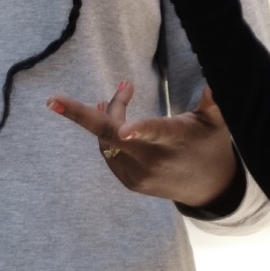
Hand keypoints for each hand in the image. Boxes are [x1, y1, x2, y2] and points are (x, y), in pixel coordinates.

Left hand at [47, 80, 240, 207]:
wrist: (209, 189)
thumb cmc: (211, 145)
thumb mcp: (217, 122)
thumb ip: (213, 101)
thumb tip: (215, 81)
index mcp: (174, 139)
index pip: (156, 131)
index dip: (139, 129)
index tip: (123, 129)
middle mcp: (152, 160)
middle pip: (110, 135)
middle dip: (80, 117)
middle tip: (52, 100)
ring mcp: (138, 174)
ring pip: (107, 140)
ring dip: (107, 115)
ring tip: (123, 93)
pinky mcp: (130, 182)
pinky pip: (109, 153)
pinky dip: (107, 134)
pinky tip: (113, 119)